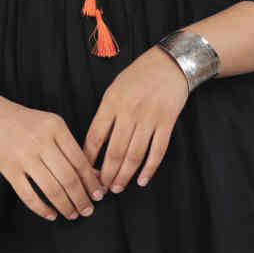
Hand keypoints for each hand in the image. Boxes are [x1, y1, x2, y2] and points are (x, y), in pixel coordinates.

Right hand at [0, 100, 106, 221]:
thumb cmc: (21, 122)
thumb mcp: (48, 126)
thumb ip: (69, 148)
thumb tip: (94, 175)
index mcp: (56, 126)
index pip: (80, 160)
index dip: (92, 182)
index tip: (99, 195)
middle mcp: (41, 140)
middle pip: (68, 177)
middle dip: (81, 198)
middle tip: (87, 210)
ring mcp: (23, 154)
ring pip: (52, 188)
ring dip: (65, 205)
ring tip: (72, 214)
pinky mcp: (8, 168)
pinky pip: (28, 195)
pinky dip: (42, 208)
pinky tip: (51, 214)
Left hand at [83, 45, 188, 191]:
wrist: (170, 64)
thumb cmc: (138, 76)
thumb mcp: (114, 89)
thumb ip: (106, 114)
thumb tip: (96, 143)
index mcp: (112, 102)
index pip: (96, 136)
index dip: (88, 157)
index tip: (83, 172)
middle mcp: (130, 112)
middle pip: (115, 150)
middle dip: (106, 173)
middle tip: (101, 188)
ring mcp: (149, 118)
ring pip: (135, 154)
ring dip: (125, 175)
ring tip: (117, 188)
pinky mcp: (167, 123)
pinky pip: (157, 151)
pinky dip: (149, 168)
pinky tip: (142, 180)